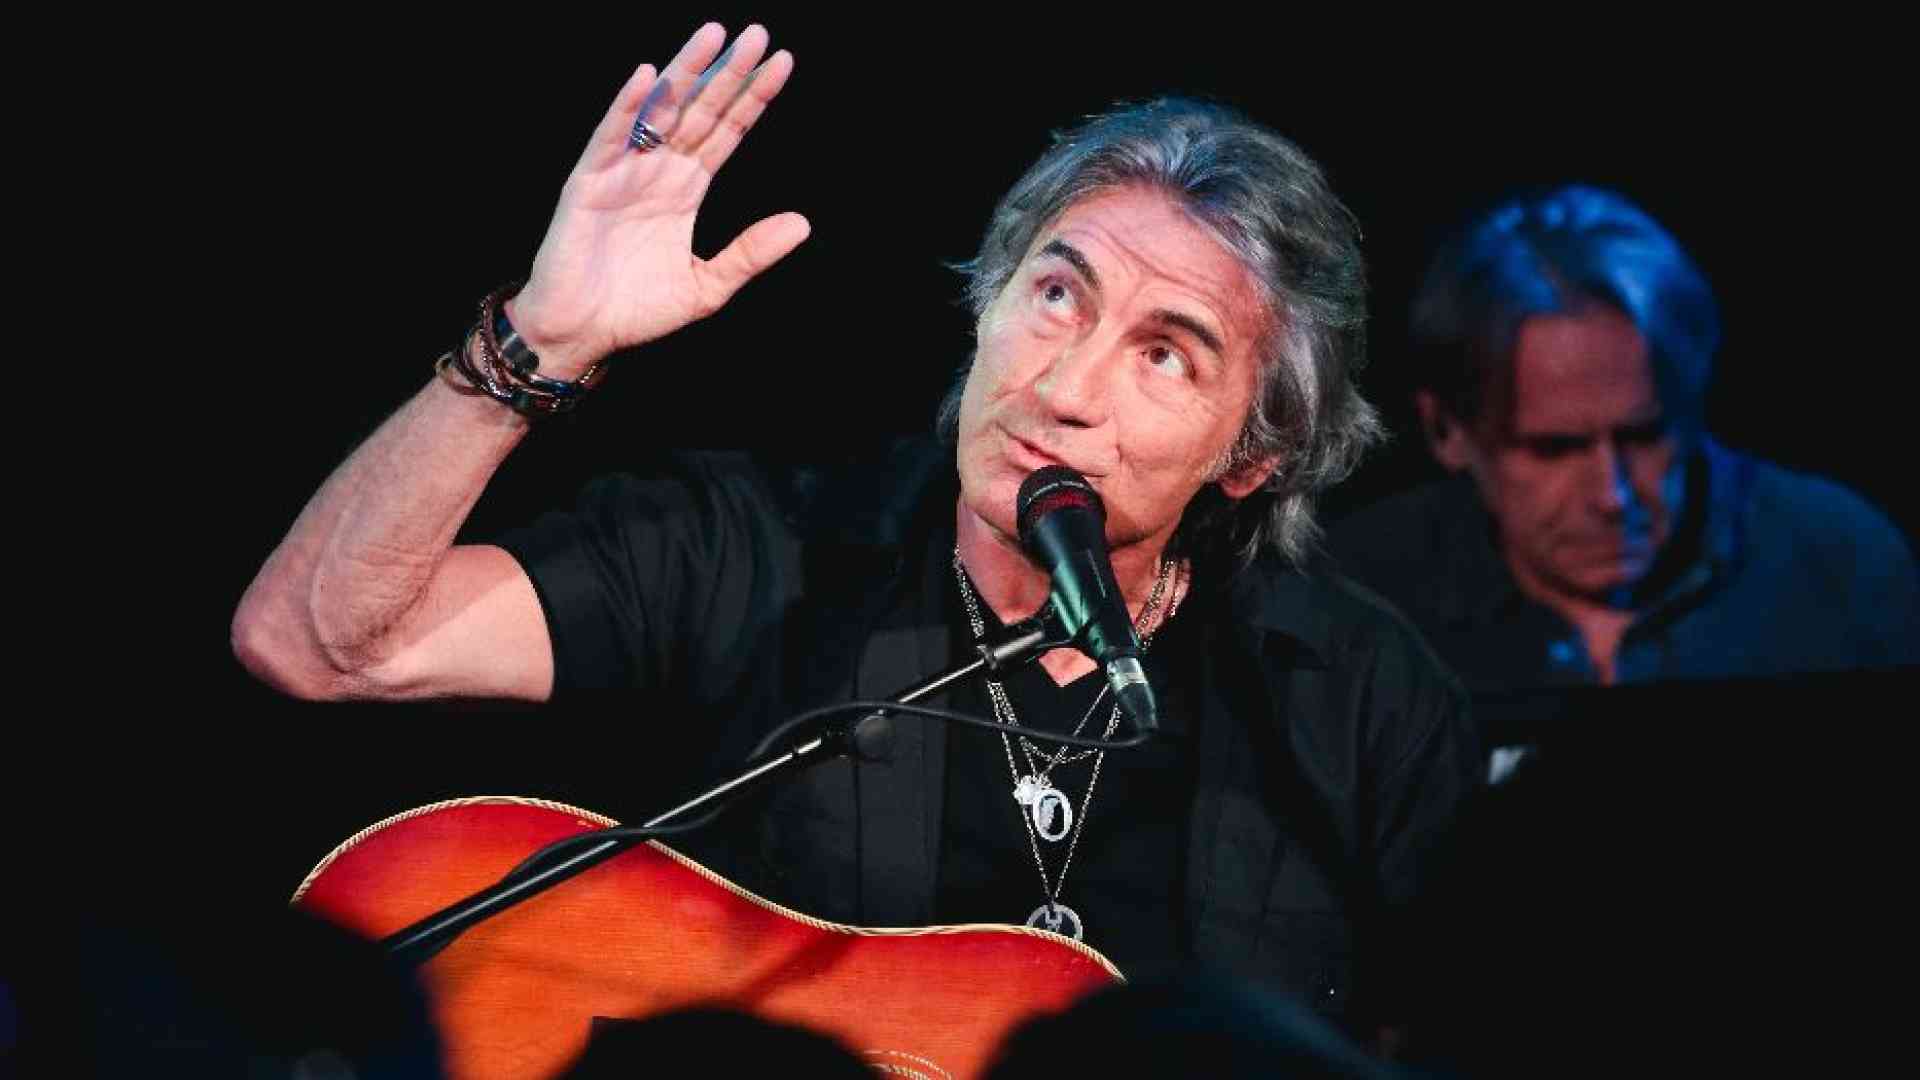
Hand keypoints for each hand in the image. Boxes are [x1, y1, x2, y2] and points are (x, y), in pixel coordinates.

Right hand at [506, 23, 808, 376]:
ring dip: (685, 72)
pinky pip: (610, 137)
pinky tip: (650, 77)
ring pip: (659, 111)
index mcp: (686, 188)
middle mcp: (658, 170)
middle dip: (727, 72)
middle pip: (699, 110)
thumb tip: (802, 223)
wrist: (582, 334)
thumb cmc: (637, 310)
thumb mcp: (707, 286)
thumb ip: (751, 253)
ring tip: (714, 35)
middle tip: (757, 33)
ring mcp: (622, 171)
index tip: (782, 63)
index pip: (726, 131)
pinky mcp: (588, 183)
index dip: (752, 98)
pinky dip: (628, 107)